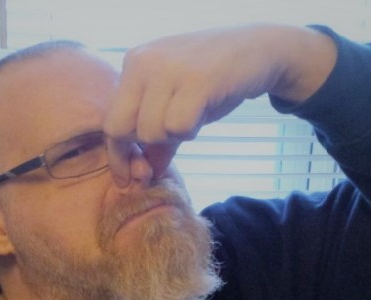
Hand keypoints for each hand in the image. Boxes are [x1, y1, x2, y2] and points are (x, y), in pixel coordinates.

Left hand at [103, 24, 336, 181]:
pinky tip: (203, 113)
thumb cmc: (215, 79)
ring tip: (193, 116)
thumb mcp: (178, 104)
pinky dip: (191, 130)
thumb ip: (158, 137)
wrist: (259, 48)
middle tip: (169, 145)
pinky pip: (178, 127)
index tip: (128, 180)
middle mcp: (144, 62)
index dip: (118, 155)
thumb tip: (145, 174)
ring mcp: (168, 68)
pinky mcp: (196, 80)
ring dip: (174, 136)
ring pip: (151, 131)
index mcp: (133, 63)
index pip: (111, 120)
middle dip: (145, 147)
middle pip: (123, 129)